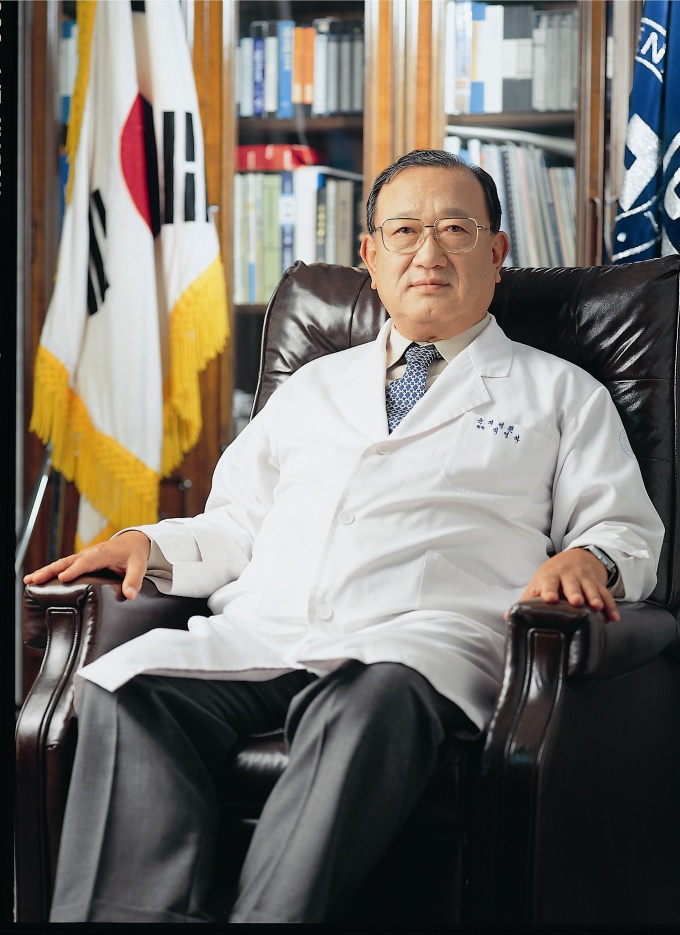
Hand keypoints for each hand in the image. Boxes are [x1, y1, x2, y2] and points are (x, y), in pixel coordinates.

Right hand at [23, 530, 151, 600]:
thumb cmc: (135, 554)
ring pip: (62, 563)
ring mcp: (83, 556)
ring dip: (45, 571)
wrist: (133, 542)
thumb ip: (135, 579)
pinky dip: (50, 572)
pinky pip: (63, 566)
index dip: (75, 569)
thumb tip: (131, 595)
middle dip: (51, 570)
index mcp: (103, 553)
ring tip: (29, 580)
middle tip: (35, 579)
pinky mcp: (80, 561)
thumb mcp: (139, 565)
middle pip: (67, 561)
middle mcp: (90, 553)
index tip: (62, 578)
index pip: (87, 561)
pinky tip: (37, 581)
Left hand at [508, 548, 619, 620]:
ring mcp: (585, 579)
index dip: (548, 589)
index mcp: (551, 575)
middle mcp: (569, 575)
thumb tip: (508, 616)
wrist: (577, 557)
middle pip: (572, 583)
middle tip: (576, 601)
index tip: (549, 598)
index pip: (549, 581)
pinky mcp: (598, 584)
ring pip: (591, 588)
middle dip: (574, 592)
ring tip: (595, 607)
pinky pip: (606, 595)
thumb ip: (527, 599)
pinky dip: (610, 607)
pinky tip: (613, 618)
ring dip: (594, 597)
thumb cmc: (553, 574)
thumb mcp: (539, 582)